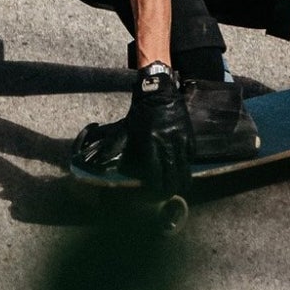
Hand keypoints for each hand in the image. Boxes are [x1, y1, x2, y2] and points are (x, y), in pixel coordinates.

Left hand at [124, 64, 193, 200]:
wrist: (159, 93)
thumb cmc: (139, 114)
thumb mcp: (124, 130)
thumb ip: (113, 147)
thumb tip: (98, 162)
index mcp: (150, 144)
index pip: (154, 176)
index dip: (154, 190)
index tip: (151, 195)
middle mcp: (167, 145)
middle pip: (172, 178)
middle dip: (168, 190)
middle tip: (164, 196)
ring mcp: (181, 142)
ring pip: (184, 171)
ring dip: (180, 182)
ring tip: (175, 188)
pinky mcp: (190, 137)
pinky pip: (190, 158)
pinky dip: (186, 167)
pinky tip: (181, 171)